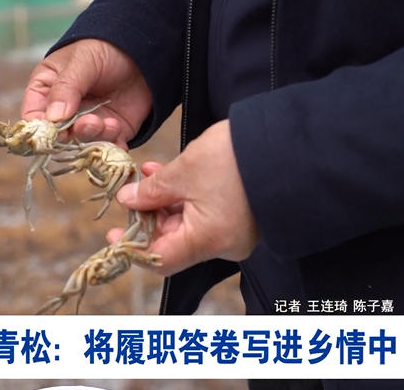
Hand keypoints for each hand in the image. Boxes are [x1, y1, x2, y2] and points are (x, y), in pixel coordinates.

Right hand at [21, 39, 151, 147]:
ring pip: (83, 144)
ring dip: (95, 138)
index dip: (40, 129)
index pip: (33, 116)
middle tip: (90, 123)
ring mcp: (88, 123)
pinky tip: (119, 133)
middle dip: (73, 134)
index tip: (53, 131)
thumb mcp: (82, 61)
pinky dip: (113, 147)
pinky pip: (108, 148)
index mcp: (47, 90)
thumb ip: (67, 88)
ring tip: (109, 123)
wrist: (144, 50)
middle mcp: (65, 112)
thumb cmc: (105, 48)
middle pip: (58, 136)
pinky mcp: (112, 131)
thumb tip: (53, 119)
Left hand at [108, 120, 259, 275]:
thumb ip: (152, 191)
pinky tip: (169, 175)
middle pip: (172, 242)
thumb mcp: (185, 171)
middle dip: (148, 217)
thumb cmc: (236, 158)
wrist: (289, 143)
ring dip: (164, 203)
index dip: (133, 248)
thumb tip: (128, 200)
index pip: (160, 260)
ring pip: (187, 226)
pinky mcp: (242, 218)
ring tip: (149, 174)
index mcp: (207, 241)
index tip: (114, 233)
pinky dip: (185, 199)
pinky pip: (205, 216)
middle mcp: (222, 245)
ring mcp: (234, 233)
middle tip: (131, 192)